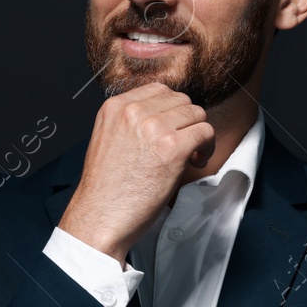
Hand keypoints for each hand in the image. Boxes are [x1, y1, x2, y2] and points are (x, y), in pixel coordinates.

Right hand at [58, 84, 214, 262]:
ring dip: (198, 134)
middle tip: (183, 145)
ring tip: (190, 155)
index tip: (172, 129)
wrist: (100, 216)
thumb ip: (130, 122)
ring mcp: (154, 128)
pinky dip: (207, 147)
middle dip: (186, 122)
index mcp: (115, 107)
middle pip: (181, 100)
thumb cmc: (105, 188)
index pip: (158, 90)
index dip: (171, 110)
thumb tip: (163, 115)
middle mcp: (134, 112)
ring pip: (197, 114)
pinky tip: (195, 162)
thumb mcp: (108, 140)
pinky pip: (205, 132)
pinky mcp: (173, 147)